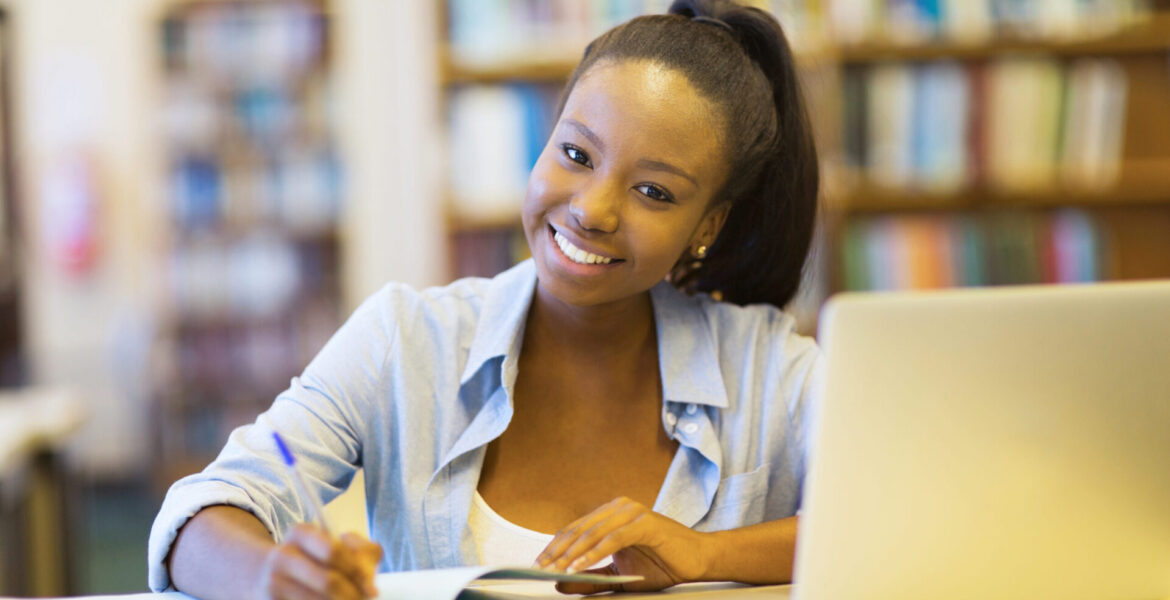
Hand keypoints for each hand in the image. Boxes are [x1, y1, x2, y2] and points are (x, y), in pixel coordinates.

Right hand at [255, 525, 382, 599]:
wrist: (272, 574)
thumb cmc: (318, 558)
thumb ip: (362, 552)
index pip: (333, 551)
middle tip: (365, 599)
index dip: (358, 572)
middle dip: (354, 595)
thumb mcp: (339, 544)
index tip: (372, 588)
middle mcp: (283, 556)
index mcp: (300, 533)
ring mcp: (273, 582)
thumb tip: (370, 583)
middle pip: (328, 581)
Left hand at [534, 497, 709, 594]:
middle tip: (540, 569)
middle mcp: (618, 508)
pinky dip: (593, 553)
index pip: (574, 530)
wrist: (698, 560)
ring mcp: (631, 513)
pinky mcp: (644, 523)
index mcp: (610, 515)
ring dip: (571, 554)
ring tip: (556, 570)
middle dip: (557, 552)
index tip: (537, 566)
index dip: (554, 548)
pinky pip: (612, 539)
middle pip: (579, 530)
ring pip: (592, 533)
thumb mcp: (619, 576)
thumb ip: (591, 578)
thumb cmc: (662, 564)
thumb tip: (560, 582)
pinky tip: (579, 565)